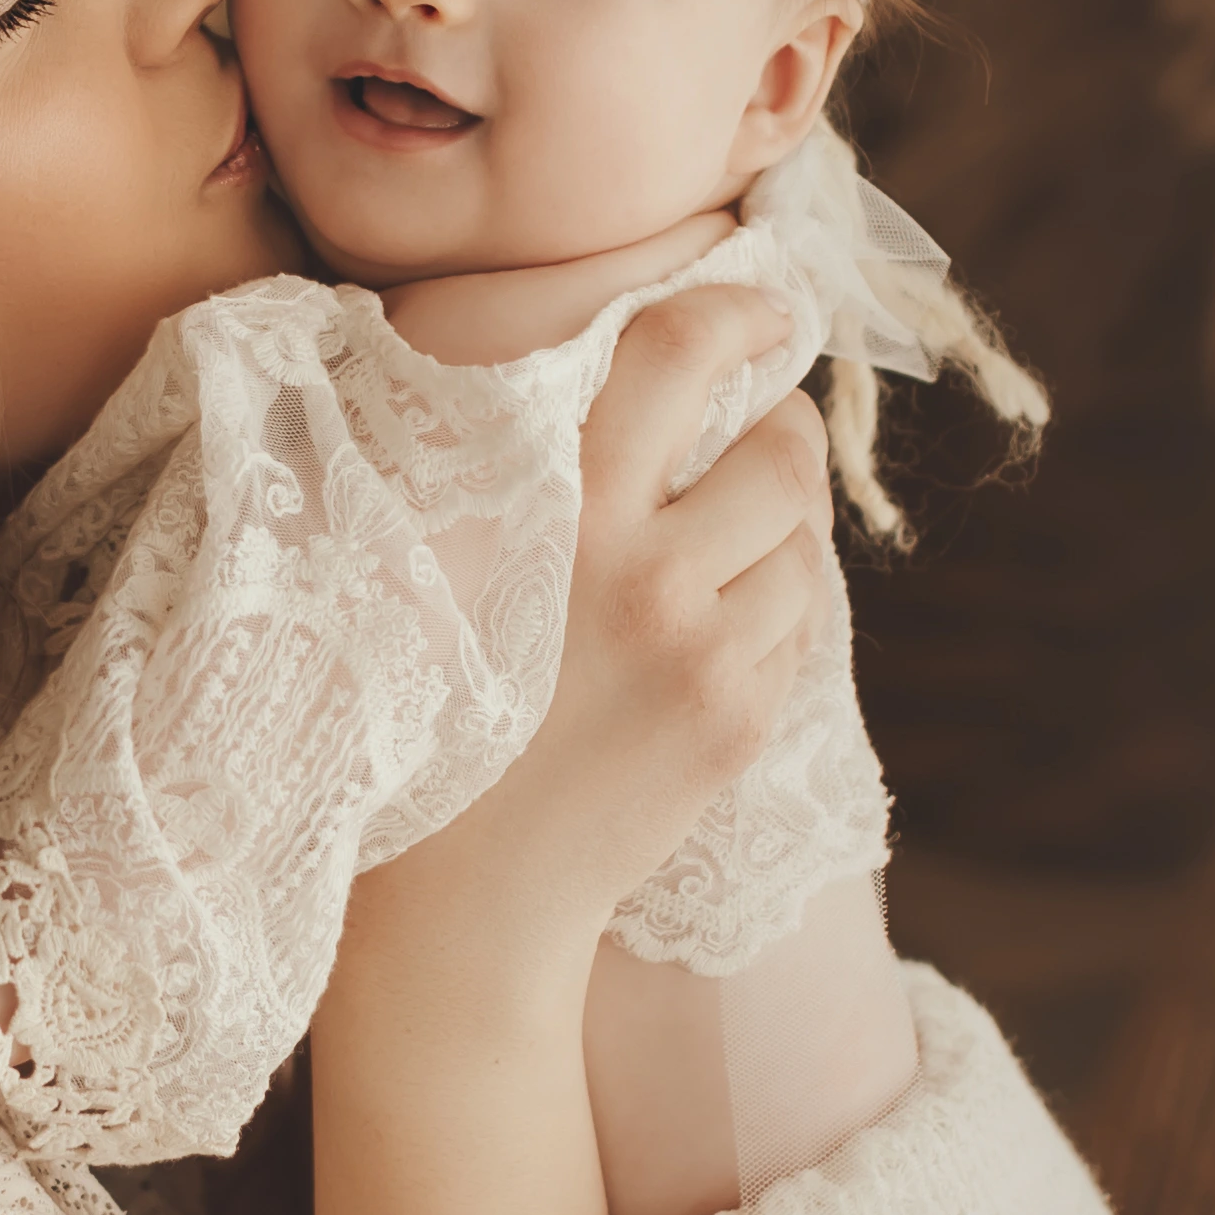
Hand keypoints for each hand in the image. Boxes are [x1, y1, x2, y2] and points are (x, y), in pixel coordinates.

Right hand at [342, 286, 827, 1029]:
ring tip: (721, 547)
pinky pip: (801, 628)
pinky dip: (774, 612)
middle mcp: (639, 568)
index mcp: (549, 503)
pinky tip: (709, 631)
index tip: (763, 310)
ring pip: (805, 542)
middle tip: (753, 433)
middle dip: (780, 431)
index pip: (676, 355)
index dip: (739, 314)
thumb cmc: (409, 713)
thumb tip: (573, 356)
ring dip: (779, 530)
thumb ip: (489, 458)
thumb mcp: (420, 559)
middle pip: (780, 450)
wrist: (451, 903)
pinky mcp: (738, 722)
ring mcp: (701, 652)